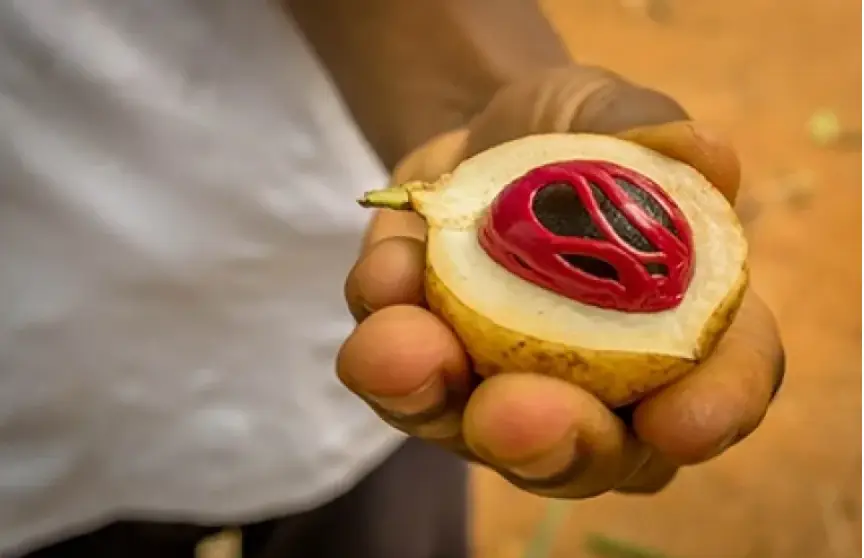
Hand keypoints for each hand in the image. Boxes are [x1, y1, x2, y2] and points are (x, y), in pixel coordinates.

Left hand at [338, 67, 784, 497]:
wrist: (479, 145)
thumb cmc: (575, 140)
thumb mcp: (610, 112)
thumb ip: (648, 129)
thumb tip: (698, 151)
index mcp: (679, 331)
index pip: (720, 386)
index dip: (712, 410)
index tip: (684, 420)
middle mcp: (598, 391)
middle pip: (590, 453)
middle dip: (554, 441)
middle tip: (515, 413)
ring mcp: (502, 395)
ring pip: (472, 435)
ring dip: (434, 399)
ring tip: (401, 350)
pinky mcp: (425, 374)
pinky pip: (396, 377)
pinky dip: (382, 342)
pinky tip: (383, 281)